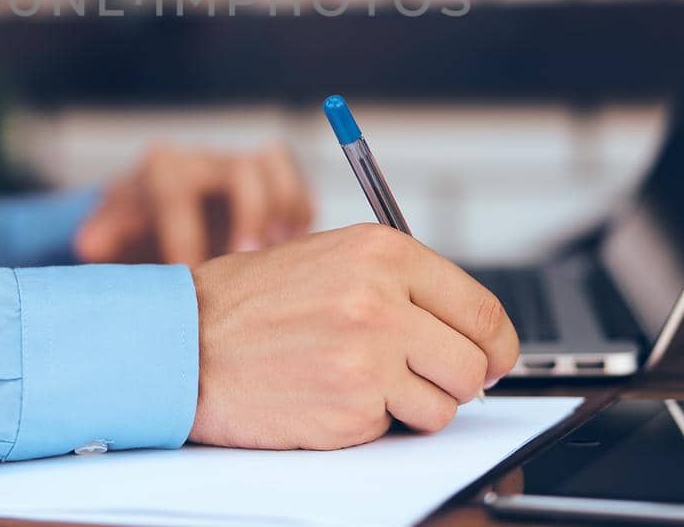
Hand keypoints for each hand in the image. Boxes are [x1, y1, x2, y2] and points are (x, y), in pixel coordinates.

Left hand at [73, 142, 313, 264]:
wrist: (147, 223)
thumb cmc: (128, 237)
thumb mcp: (107, 239)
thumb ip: (100, 239)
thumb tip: (90, 243)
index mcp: (160, 172)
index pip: (176, 188)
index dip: (184, 232)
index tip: (187, 273)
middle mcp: (203, 162)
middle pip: (239, 167)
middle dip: (250, 215)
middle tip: (250, 260)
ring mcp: (240, 168)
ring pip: (274, 166)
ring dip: (283, 210)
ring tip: (281, 257)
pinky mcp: (271, 183)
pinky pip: (297, 185)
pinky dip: (301, 216)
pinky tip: (292, 256)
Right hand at [188, 223, 519, 448]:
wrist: (186, 342)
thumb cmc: (250, 303)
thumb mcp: (330, 259)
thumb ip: (399, 282)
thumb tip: (464, 325)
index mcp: (383, 253)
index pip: (482, 310)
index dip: (497, 345)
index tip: (493, 358)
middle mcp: (382, 301)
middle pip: (473, 363)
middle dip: (458, 380)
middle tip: (427, 378)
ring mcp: (367, 358)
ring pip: (443, 405)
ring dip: (415, 405)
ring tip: (365, 382)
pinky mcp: (349, 408)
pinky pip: (393, 428)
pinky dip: (371, 422)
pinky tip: (331, 395)